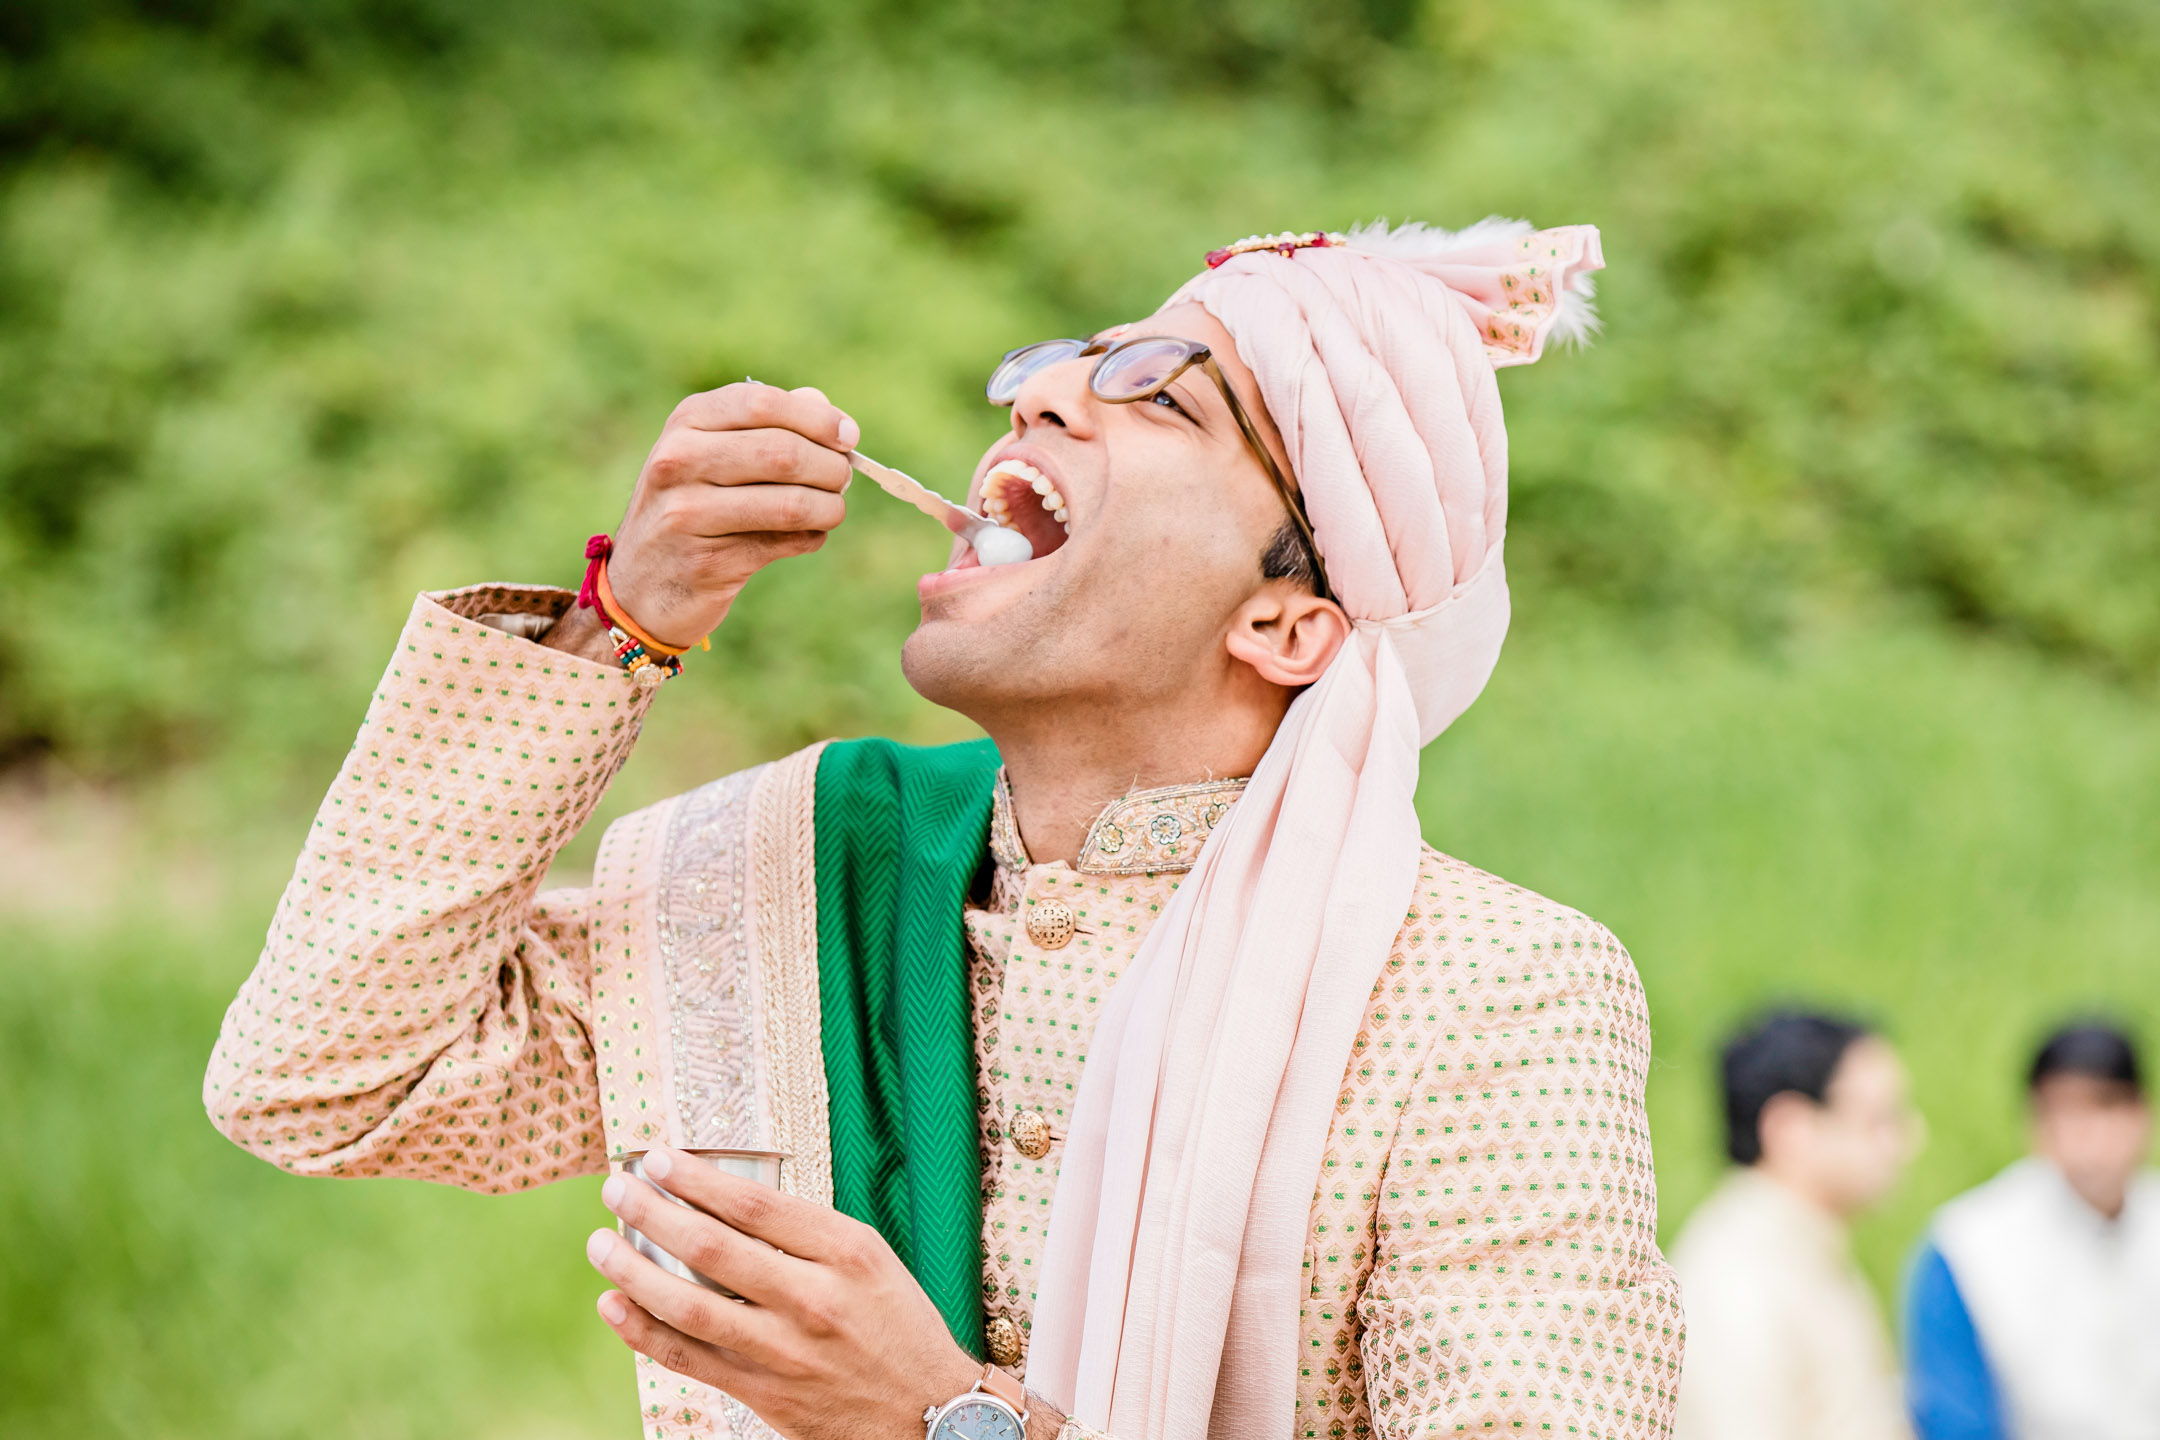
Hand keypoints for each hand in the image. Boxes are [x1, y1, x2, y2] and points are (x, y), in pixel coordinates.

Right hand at [549, 383, 857, 661]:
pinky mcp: (707, 563)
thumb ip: (770, 425)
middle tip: (842, 480)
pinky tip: (807, 537)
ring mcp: (688, 514)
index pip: (763, 403)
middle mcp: (679, 462)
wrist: (640, 586)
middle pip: (783, 453)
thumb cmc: (692, 507)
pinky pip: (785, 544)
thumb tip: (828, 412)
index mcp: (687, 423)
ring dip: (828, 507)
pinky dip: (810, 539)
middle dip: (830, 468)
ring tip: (831, 510)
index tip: (849, 438)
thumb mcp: (713, 453)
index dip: (818, 419)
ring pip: (790, 503)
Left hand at [586, 1146, 983, 1439]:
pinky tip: (615, 1306)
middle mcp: (813, 1298)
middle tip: (615, 1188)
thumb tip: (728, 1203)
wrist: (929, 1413)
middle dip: (651, 1211)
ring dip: (633, 1270)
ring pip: (688, 1305)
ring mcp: (785, 1350)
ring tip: (601, 1243)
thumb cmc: (898, 1326)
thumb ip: (808, 1233)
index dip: (695, 1177)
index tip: (656, 1157)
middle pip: (711, 1247)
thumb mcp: (870, 1260)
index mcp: (845, 1252)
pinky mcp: (765, 1393)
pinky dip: (644, 1331)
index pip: (754, 1203)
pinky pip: (689, 1358)